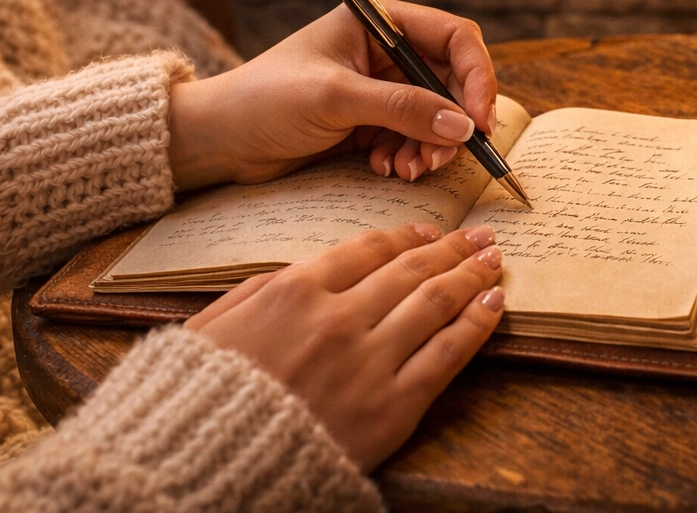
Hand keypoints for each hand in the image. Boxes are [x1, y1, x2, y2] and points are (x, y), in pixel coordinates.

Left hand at [168, 0, 496, 189]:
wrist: (217, 139)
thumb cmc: (265, 100)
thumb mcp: (334, 98)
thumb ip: (401, 108)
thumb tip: (463, 125)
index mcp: (380, 21)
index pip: (454, 37)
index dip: (476, 76)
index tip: (479, 119)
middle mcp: (387, 51)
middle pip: (452, 81)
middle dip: (453, 121)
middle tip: (444, 156)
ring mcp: (380, 88)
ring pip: (437, 115)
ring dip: (431, 145)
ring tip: (408, 169)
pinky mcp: (371, 122)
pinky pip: (414, 138)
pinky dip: (410, 156)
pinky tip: (386, 168)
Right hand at [185, 222, 504, 470]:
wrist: (203, 464)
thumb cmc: (202, 396)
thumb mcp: (217, 323)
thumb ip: (266, 289)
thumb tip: (308, 271)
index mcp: (295, 290)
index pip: (368, 249)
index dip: (406, 236)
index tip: (427, 232)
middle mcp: (339, 318)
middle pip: (410, 270)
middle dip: (450, 249)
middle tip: (478, 236)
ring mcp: (369, 362)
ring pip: (436, 303)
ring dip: (471, 276)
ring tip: (493, 261)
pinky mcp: (392, 408)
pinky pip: (448, 354)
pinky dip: (477, 323)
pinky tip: (494, 303)